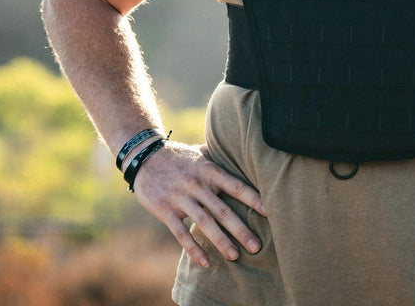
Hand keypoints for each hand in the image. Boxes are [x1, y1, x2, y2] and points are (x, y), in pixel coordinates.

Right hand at [131, 141, 266, 267]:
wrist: (145, 156)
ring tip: (235, 256)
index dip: (253, 199)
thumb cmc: (178, 156)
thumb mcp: (201, 153)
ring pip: (204, 223)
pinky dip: (194, 248)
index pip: (236, 186)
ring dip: (221, 241)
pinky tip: (205, 261)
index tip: (269, 211)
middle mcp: (197, 184)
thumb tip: (243, 155)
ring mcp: (181, 198)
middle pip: (223, 210)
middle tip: (257, 246)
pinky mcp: (165, 210)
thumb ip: (220, 159)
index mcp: (209, 170)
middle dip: (241, 230)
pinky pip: (181, 233)